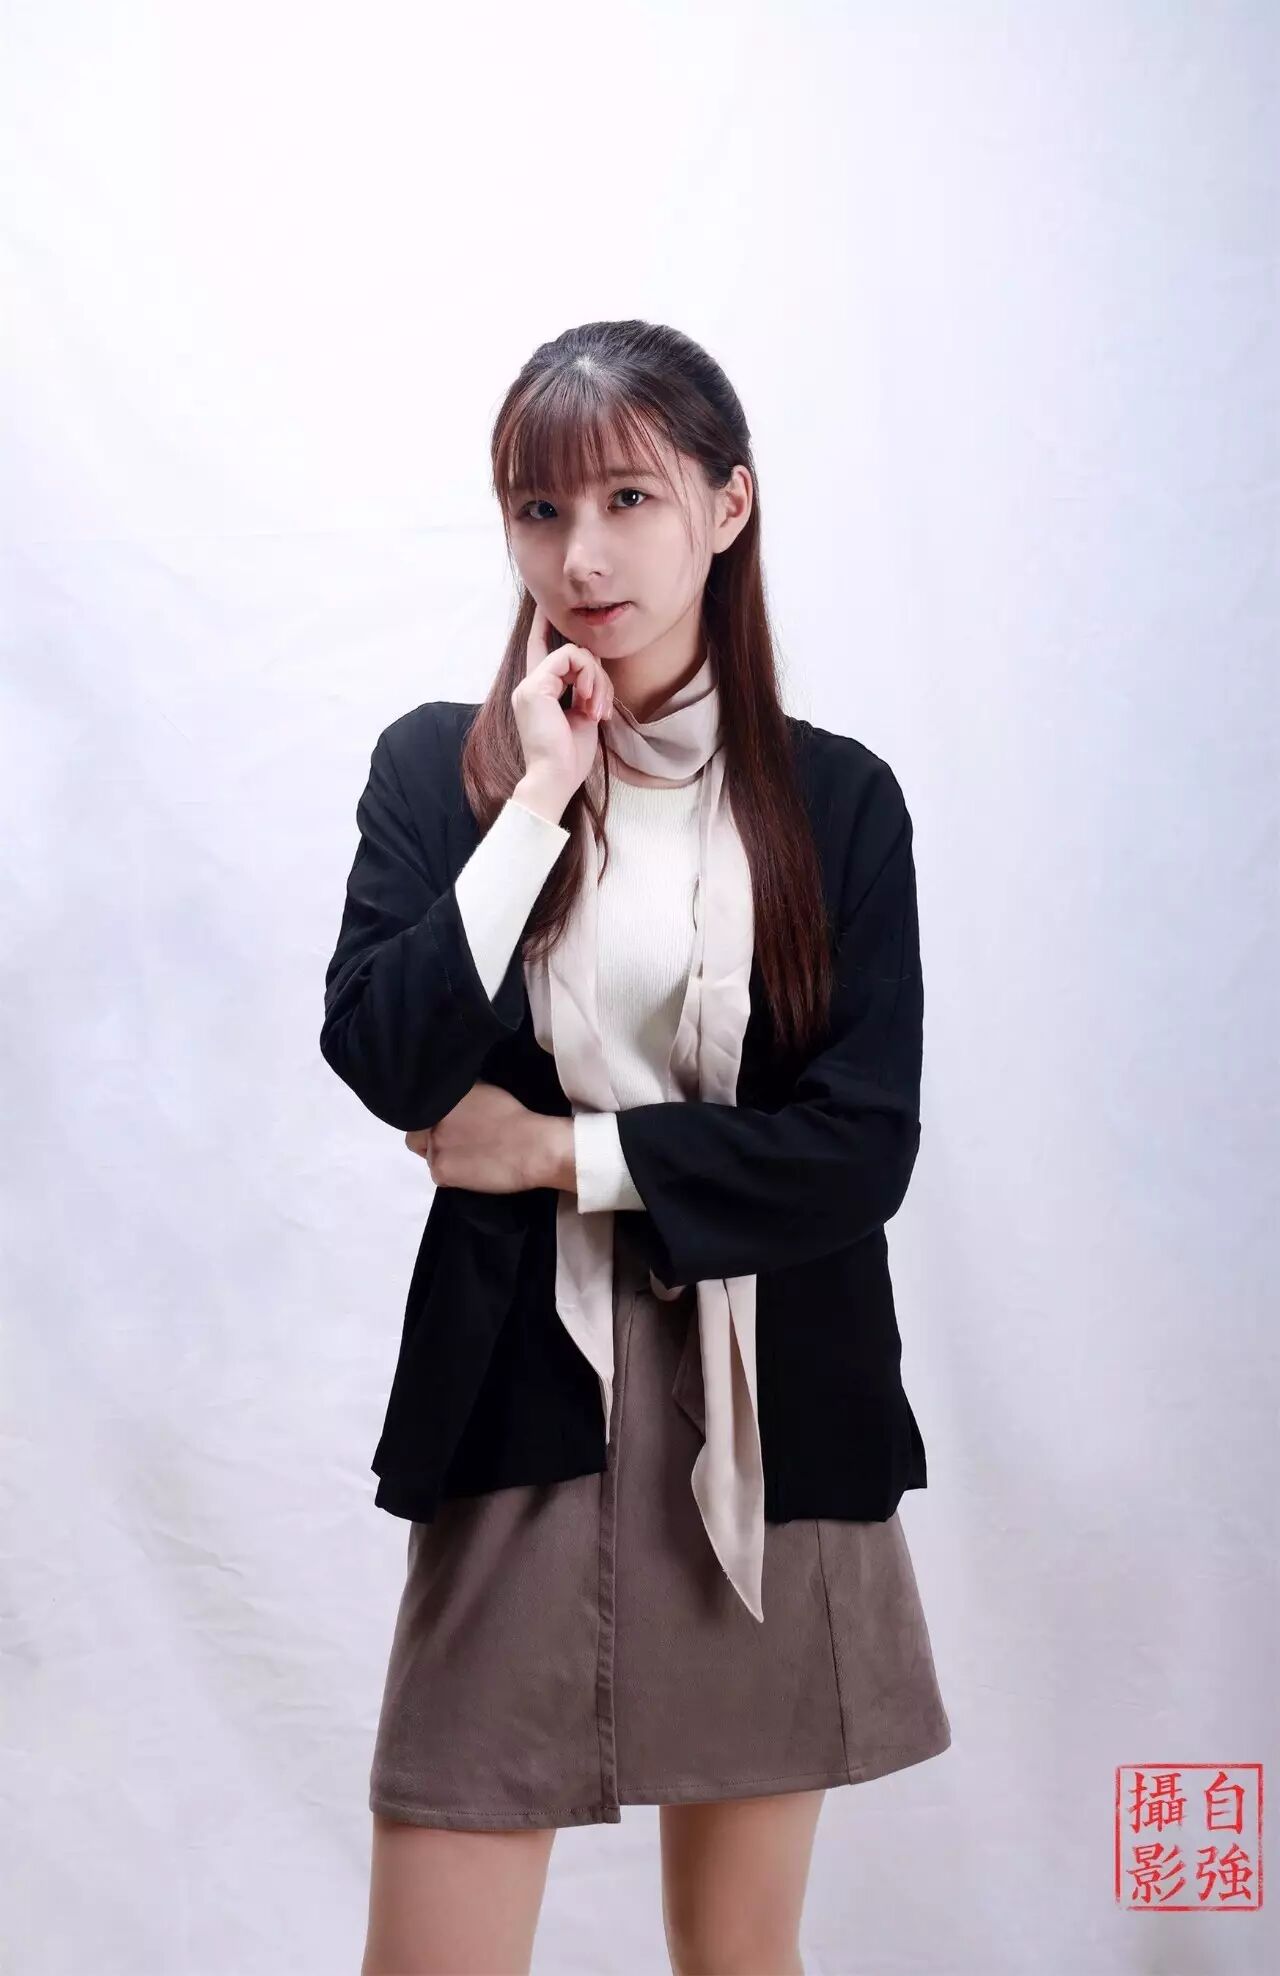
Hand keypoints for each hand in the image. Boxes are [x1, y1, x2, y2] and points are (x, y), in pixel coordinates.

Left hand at [405, 1082, 574, 1193]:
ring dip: (446, 1159)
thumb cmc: (518, 1119)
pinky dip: (454, 1177)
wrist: (533, 1146)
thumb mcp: (484, 1092)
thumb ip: (460, 1098)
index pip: (418, 1113)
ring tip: (473, 1160)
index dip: (432, 1123)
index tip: (448, 1130)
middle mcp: (433, 1119)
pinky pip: (439, 1176)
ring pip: (430, 1158)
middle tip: (456, 1147)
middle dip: (429, 1142)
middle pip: (415, 1137)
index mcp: (443, 1098)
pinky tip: (475, 1171)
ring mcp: (434, 1144)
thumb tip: (450, 1103)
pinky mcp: (441, 1169)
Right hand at [512, 601, 615, 796]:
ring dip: (596, 679)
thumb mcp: (582, 716)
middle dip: (597, 675)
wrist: (555, 779)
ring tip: (596, 710)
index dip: (542, 627)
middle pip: (571, 653)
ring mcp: (529, 685)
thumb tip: (594, 669)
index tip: (546, 607)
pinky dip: (589, 677)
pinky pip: (570, 658)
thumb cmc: (570, 758)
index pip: (539, 650)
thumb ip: (584, 690)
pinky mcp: (535, 686)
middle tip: (602, 709)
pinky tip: (589, 702)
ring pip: (574, 653)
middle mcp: (529, 686)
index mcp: (537, 694)